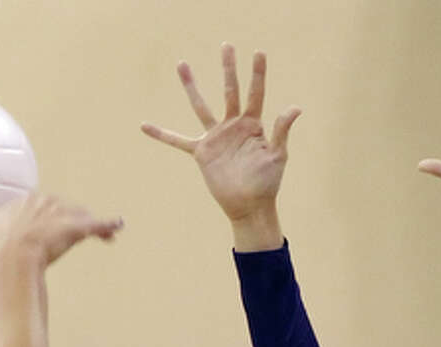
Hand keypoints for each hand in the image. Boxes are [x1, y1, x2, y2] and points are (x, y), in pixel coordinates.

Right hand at [0, 189, 122, 267]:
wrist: (13, 255)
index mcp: (30, 199)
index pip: (46, 205)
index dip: (51, 218)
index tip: (53, 230)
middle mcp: (49, 202)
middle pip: (68, 210)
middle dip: (75, 222)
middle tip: (80, 237)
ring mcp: (63, 214)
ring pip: (83, 218)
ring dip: (94, 226)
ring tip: (106, 237)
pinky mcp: (77, 227)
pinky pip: (97, 225)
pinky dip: (109, 224)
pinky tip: (118, 225)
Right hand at [142, 43, 299, 249]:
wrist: (249, 205)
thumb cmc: (267, 182)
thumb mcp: (278, 155)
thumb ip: (282, 130)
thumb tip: (295, 107)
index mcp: (253, 124)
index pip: (256, 93)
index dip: (258, 73)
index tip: (258, 52)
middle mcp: (233, 126)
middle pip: (230, 91)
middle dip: (228, 69)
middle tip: (226, 46)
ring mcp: (216, 137)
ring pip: (201, 106)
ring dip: (191, 85)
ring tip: (182, 64)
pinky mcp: (202, 152)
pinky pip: (178, 141)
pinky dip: (162, 134)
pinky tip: (145, 126)